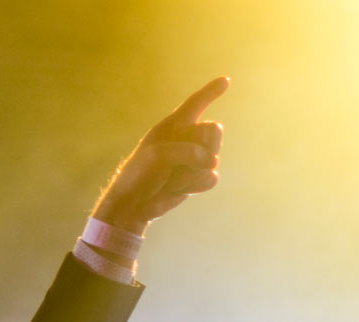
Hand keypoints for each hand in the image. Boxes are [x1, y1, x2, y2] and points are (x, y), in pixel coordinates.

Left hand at [92, 76, 228, 234]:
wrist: (133, 205)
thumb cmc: (140, 174)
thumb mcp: (159, 155)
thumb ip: (188, 152)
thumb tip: (213, 165)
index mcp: (173, 125)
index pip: (195, 103)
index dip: (211, 91)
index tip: (225, 81)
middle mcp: (187, 138)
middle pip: (214, 131)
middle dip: (202, 146)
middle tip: (178, 159)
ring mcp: (194, 159)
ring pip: (213, 159)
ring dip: (191, 173)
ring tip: (170, 178)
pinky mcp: (197, 178)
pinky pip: (211, 178)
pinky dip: (193, 186)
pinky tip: (177, 189)